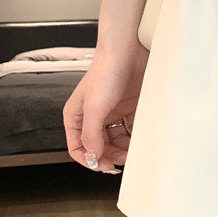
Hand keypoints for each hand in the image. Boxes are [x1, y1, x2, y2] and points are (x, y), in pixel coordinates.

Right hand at [63, 40, 148, 172]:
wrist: (127, 50)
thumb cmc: (106, 72)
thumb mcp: (94, 107)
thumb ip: (91, 134)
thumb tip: (93, 157)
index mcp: (77, 116)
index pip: (78, 147)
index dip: (90, 159)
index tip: (104, 166)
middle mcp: (93, 115)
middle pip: (99, 145)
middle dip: (109, 155)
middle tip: (123, 160)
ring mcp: (112, 111)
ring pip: (116, 139)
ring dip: (123, 148)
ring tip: (132, 152)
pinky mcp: (129, 106)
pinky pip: (130, 128)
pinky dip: (135, 136)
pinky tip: (140, 138)